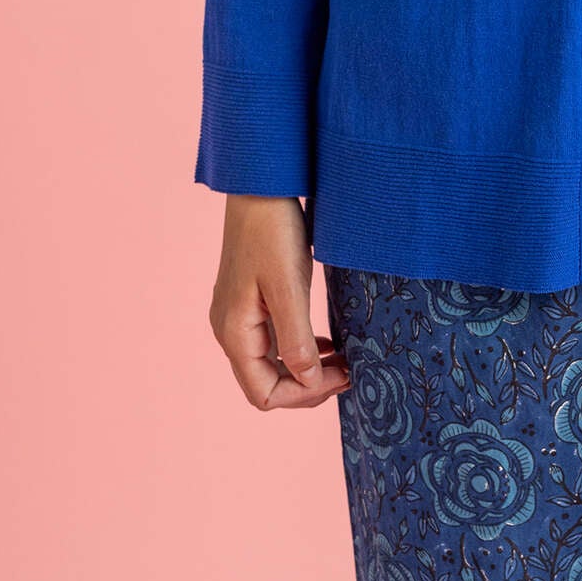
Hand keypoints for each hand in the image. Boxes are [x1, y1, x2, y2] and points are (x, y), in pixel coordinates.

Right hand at [207, 194, 350, 410]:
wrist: (260, 185)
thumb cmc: (271, 230)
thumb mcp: (288, 285)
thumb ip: (296, 337)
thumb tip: (307, 381)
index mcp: (235, 332)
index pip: (264, 393)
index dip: (303, 395)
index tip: (342, 377)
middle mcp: (231, 330)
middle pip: (266, 383)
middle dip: (308, 386)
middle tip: (349, 372)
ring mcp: (240, 316)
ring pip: (272, 364)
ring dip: (306, 369)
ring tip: (342, 360)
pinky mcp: (252, 301)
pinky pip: (274, 341)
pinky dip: (299, 348)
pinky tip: (324, 342)